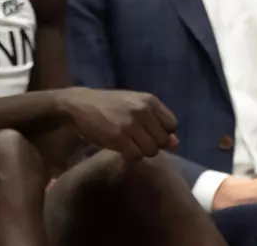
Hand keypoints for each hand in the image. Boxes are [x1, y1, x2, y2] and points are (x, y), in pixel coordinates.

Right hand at [55, 88, 178, 156]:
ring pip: (150, 150)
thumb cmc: (111, 105)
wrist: (81, 105)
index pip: (172, 125)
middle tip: (139, 142)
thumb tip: (176, 144)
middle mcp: (143, 111)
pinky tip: (123, 149)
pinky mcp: (118, 138)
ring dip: (142, 152)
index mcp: (150, 101)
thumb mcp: (136, 106)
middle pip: (162, 140)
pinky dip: (131, 156)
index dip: (163, 133)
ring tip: (130, 145)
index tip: (151, 133)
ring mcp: (131, 125)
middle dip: (153, 145)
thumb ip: (156, 122)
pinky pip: (135, 155)